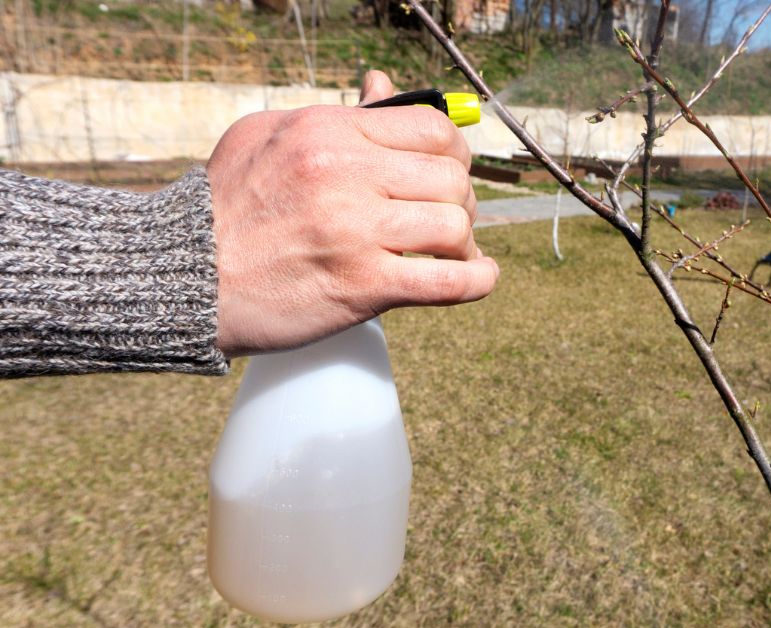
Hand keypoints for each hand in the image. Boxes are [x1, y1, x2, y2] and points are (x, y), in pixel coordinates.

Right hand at [208, 70, 497, 356]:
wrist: (181, 277)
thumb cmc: (224, 205)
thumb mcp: (267, 136)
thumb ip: (335, 114)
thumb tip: (383, 84)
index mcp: (326, 131)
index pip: (430, 128)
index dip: (453, 152)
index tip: (447, 173)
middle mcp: (345, 175)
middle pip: (451, 177)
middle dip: (460, 200)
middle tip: (445, 220)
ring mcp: (355, 232)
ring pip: (455, 226)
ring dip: (463, 244)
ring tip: (450, 254)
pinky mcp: (361, 286)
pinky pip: (451, 282)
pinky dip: (477, 282)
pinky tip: (477, 278)